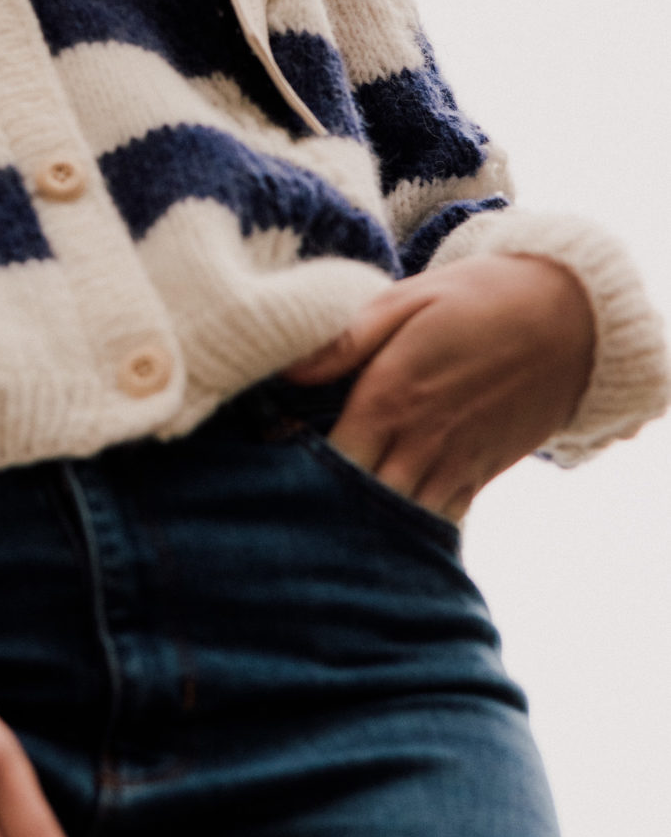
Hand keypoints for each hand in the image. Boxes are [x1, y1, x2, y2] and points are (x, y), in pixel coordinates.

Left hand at [282, 252, 595, 521]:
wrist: (569, 320)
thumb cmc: (475, 300)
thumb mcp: (407, 301)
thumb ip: (346, 339)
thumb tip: (286, 370)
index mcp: (393, 397)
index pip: (332, 460)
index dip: (297, 474)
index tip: (268, 475)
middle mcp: (422, 441)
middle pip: (363, 502)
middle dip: (326, 511)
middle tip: (287, 518)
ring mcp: (456, 463)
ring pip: (402, 521)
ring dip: (368, 529)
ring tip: (327, 536)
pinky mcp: (481, 474)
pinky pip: (442, 519)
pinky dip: (413, 531)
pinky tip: (385, 533)